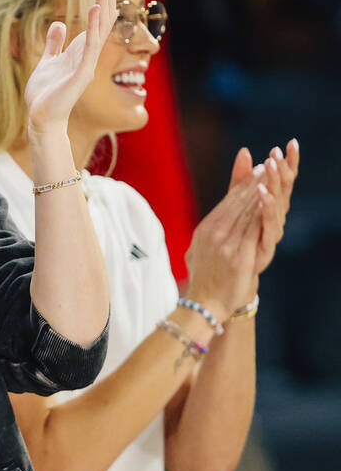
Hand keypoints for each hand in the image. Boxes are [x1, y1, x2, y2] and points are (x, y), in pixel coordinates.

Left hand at [23, 0, 115, 133]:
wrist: (41, 118)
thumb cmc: (45, 93)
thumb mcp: (47, 61)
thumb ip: (54, 44)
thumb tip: (59, 24)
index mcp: (81, 50)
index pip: (96, 18)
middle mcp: (88, 54)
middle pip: (102, 18)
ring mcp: (87, 63)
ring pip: (100, 28)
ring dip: (103, 2)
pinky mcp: (82, 73)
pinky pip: (91, 47)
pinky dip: (95, 28)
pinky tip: (96, 9)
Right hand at [184, 166, 263, 316]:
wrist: (205, 304)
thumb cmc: (205, 277)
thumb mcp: (199, 249)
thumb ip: (209, 232)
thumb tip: (214, 222)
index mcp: (204, 230)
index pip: (227, 201)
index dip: (243, 184)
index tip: (256, 169)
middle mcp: (213, 234)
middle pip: (237, 203)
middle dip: (253, 183)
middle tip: (267, 166)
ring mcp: (225, 245)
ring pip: (246, 213)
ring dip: (259, 193)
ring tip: (271, 178)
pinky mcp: (238, 258)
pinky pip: (253, 232)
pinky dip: (261, 215)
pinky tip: (269, 203)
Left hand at [227, 139, 298, 277]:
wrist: (221, 286)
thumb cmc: (231, 245)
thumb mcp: (233, 207)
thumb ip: (239, 181)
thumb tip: (246, 151)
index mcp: (268, 210)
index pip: (281, 182)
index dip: (287, 164)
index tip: (290, 143)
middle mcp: (273, 221)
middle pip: (283, 191)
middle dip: (283, 170)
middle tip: (281, 151)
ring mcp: (269, 235)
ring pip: (277, 206)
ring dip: (273, 185)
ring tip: (271, 166)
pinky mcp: (263, 248)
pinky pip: (267, 225)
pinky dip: (265, 209)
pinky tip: (263, 193)